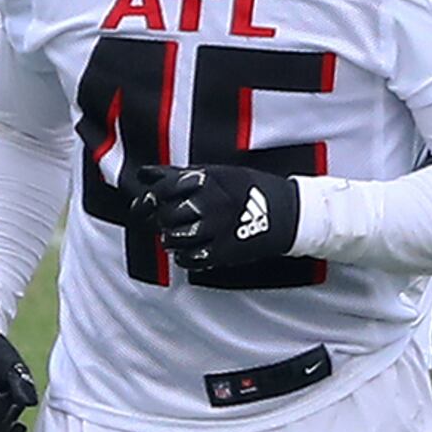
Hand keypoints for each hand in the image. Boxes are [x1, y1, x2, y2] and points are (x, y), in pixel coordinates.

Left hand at [137, 162, 304, 281]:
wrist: (288, 212)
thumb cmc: (249, 189)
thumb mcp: (217, 173)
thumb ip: (179, 174)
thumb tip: (144, 174)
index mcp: (207, 180)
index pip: (163, 189)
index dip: (150, 198)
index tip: (147, 203)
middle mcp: (210, 203)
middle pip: (167, 215)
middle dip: (162, 220)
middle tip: (166, 221)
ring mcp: (217, 228)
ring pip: (175, 238)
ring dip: (170, 239)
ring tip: (175, 236)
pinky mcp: (225, 251)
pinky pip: (191, 258)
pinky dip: (183, 256)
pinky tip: (187, 251)